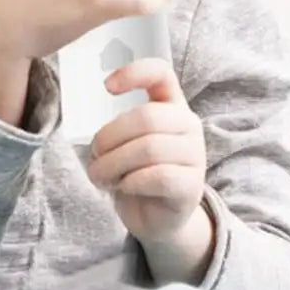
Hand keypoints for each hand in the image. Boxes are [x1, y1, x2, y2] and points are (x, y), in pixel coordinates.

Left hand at [87, 57, 206, 244]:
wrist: (158, 217)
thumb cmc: (137, 171)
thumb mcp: (126, 142)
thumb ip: (117, 128)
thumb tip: (94, 138)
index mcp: (171, 105)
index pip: (162, 73)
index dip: (135, 72)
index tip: (107, 87)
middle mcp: (188, 125)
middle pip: (147, 117)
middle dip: (110, 136)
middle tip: (94, 154)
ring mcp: (194, 155)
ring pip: (150, 149)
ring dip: (114, 164)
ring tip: (100, 175)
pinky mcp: (192, 186)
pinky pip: (159, 177)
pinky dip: (131, 182)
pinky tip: (123, 187)